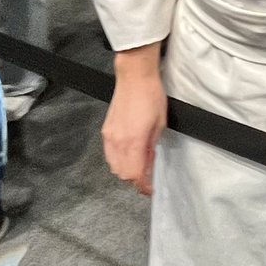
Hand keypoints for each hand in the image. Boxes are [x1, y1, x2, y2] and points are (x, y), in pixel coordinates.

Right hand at [102, 56, 166, 195]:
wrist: (134, 76)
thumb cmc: (151, 95)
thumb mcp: (160, 123)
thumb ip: (152, 147)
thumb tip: (149, 163)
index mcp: (133, 141)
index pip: (135, 175)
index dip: (144, 186)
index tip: (151, 189)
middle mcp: (118, 142)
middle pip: (123, 174)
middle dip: (136, 177)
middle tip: (148, 171)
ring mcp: (109, 136)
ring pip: (114, 166)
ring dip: (126, 169)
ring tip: (140, 161)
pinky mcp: (106, 130)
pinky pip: (109, 154)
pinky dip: (118, 159)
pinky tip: (128, 152)